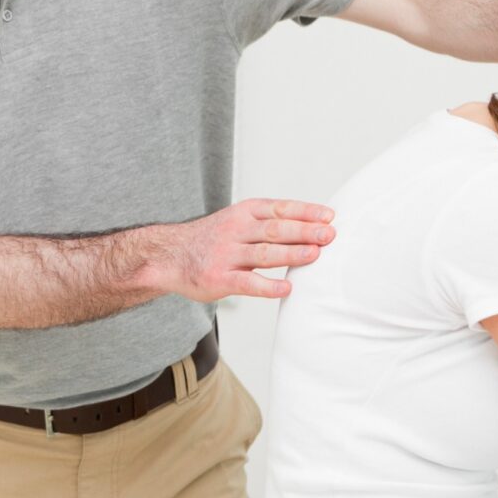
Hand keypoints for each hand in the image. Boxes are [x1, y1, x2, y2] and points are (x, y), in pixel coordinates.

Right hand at [156, 199, 334, 302]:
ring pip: (264, 253)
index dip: (305, 212)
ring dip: (291, 253)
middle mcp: (236, 230)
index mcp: (243, 213)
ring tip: (315, 255)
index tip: (329, 216)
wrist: (169, 256)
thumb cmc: (211, 240)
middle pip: (275, 229)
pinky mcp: (219, 279)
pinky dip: (268, 286)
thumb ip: (268, 224)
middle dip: (304, 231)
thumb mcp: (236, 220)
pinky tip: (286, 288)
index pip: (279, 209)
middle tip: (329, 235)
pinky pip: (247, 282)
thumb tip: (312, 227)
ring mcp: (226, 255)